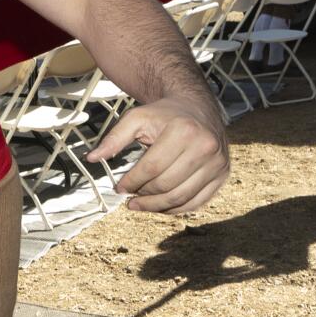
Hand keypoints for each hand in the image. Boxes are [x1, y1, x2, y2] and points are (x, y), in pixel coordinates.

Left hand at [87, 95, 229, 213]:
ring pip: (181, 198)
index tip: (119, 188)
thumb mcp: (136, 118)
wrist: (196, 107)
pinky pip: (197, 202)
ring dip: (156, 207)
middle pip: (166, 185)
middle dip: (143, 195)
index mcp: (184, 131)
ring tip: (140, 204)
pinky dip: (176, 209)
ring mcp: (218, 163)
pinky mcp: (223, 175)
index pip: (152, 168)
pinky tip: (160, 206)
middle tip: (129, 198)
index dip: (132, 182)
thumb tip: (92, 158)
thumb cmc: (164, 114)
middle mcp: (205, 147)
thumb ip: (114, 138)